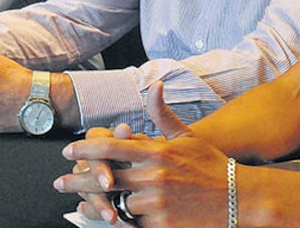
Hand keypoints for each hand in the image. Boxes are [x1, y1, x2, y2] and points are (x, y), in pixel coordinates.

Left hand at [55, 83, 229, 227]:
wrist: (239, 198)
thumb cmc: (210, 165)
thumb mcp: (187, 136)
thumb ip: (163, 114)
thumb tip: (155, 85)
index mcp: (156, 151)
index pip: (110, 146)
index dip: (85, 148)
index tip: (68, 151)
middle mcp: (153, 176)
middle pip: (105, 177)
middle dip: (78, 180)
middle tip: (61, 182)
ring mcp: (157, 202)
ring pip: (116, 204)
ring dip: (96, 205)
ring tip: (80, 204)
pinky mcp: (163, 225)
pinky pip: (133, 225)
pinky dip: (119, 222)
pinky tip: (107, 220)